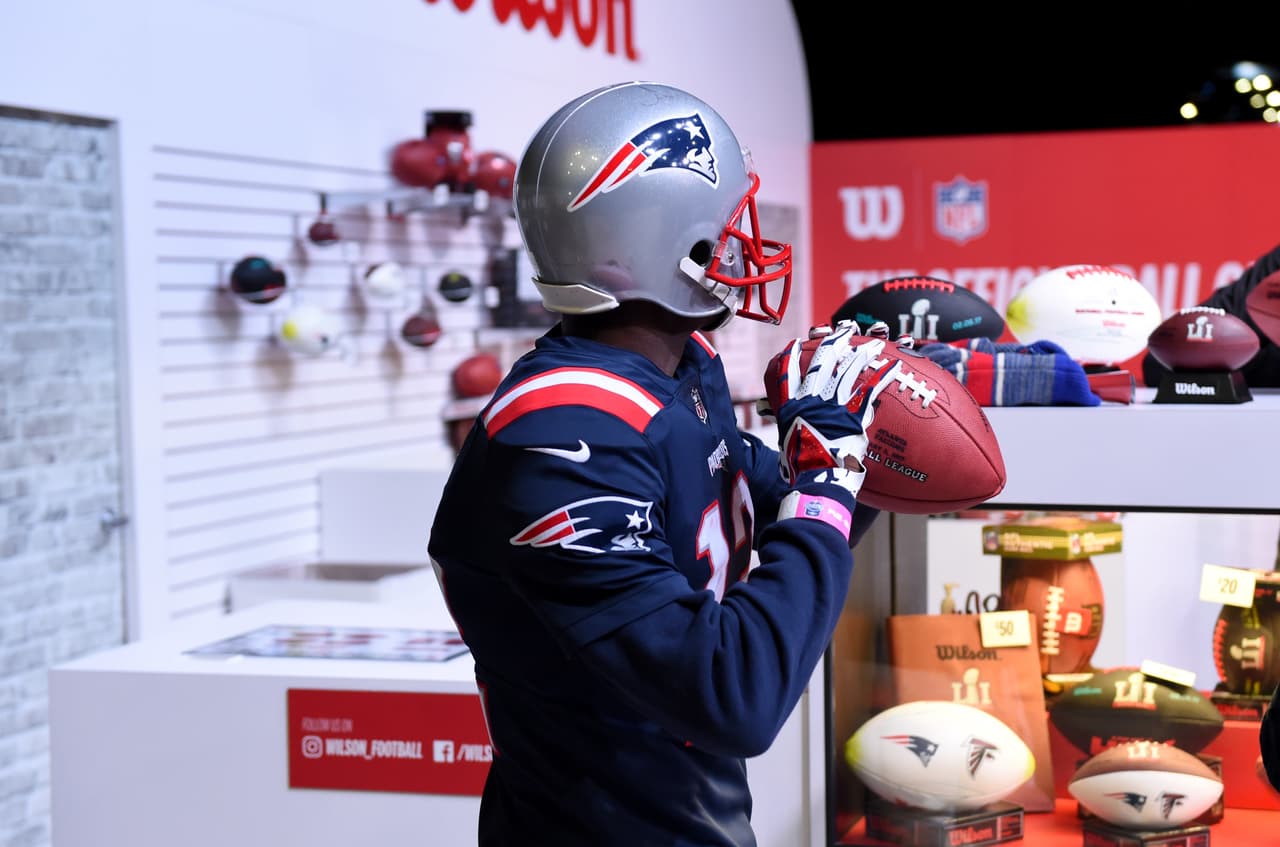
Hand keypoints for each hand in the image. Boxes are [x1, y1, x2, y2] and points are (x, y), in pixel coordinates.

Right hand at [767, 322, 900, 494]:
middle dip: (831, 344)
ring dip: (861, 354)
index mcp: (792, 410)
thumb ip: (792, 440)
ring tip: (873, 342)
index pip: (787, 377)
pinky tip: (893, 365)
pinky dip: (882, 376)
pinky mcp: (852, 415)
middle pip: (820, 365)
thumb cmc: (802, 473)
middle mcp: (811, 402)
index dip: (789, 359)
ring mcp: (832, 406)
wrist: (817, 480)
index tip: (793, 345)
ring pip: (846, 372)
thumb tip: (793, 444)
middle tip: (841, 331)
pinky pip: (870, 390)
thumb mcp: (788, 452)